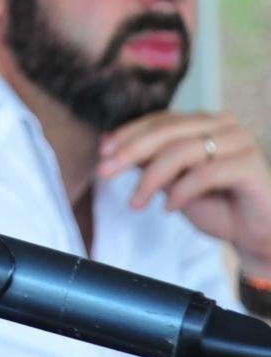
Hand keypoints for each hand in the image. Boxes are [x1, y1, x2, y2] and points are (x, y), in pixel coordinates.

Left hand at [98, 110, 270, 276]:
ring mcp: (240, 141)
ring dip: (151, 178)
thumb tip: (108, 143)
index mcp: (204, 121)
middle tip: (105, 172)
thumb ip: (148, 161)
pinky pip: (206, 173)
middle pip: (166, 131)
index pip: (159, 120)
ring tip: (136, 203)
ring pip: (182, 151)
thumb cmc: (216, 205)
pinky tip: (169, 208)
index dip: (128, 134)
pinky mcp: (251, 165)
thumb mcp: (172, 181)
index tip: (102, 152)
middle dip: (130, 152)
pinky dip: (181, 191)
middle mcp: (224, 124)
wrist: (254, 235)